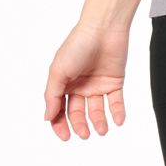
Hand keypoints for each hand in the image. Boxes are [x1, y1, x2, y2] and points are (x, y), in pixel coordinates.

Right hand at [45, 20, 130, 140]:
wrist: (103, 29)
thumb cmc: (77, 45)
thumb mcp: (58, 71)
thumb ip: (52, 96)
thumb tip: (47, 117)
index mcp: (63, 83)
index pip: (59, 110)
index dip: (60, 124)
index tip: (66, 136)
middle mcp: (80, 86)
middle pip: (78, 113)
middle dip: (80, 125)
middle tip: (85, 134)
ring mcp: (97, 85)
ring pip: (97, 110)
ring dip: (99, 122)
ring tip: (102, 130)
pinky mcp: (115, 82)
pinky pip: (116, 102)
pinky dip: (118, 113)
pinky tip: (118, 121)